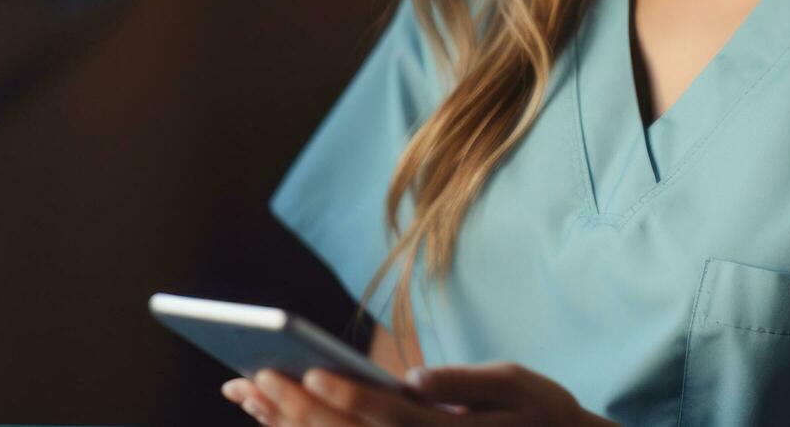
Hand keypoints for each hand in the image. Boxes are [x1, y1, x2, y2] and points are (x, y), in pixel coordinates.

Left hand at [220, 361, 619, 425]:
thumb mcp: (514, 385)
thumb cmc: (540, 413)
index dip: (347, 397)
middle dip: (298, 411)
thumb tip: (412, 379)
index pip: (390, 416)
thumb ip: (462, 382)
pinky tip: (275, 418)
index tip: (307, 372)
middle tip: (254, 379)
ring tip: (249, 393)